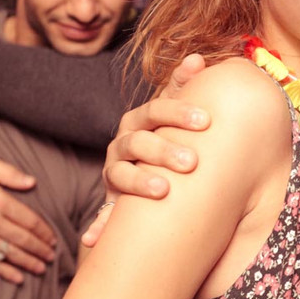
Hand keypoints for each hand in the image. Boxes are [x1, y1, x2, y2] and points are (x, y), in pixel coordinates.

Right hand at [0, 153, 56, 283]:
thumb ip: (10, 173)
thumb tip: (32, 182)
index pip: (30, 221)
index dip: (45, 232)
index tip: (53, 238)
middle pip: (24, 240)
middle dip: (41, 250)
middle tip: (52, 256)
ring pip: (10, 253)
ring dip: (29, 262)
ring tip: (42, 268)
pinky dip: (6, 272)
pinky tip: (18, 278)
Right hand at [81, 54, 208, 246]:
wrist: (151, 166)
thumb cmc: (169, 135)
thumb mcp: (174, 111)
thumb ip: (183, 85)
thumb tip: (197, 57)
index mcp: (141, 121)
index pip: (156, 111)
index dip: (179, 113)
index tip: (206, 120)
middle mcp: (123, 144)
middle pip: (138, 142)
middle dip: (164, 151)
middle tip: (192, 162)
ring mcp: (115, 171)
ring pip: (121, 174)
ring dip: (139, 182)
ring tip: (164, 190)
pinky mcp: (112, 199)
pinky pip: (103, 215)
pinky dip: (98, 228)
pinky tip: (93, 241)